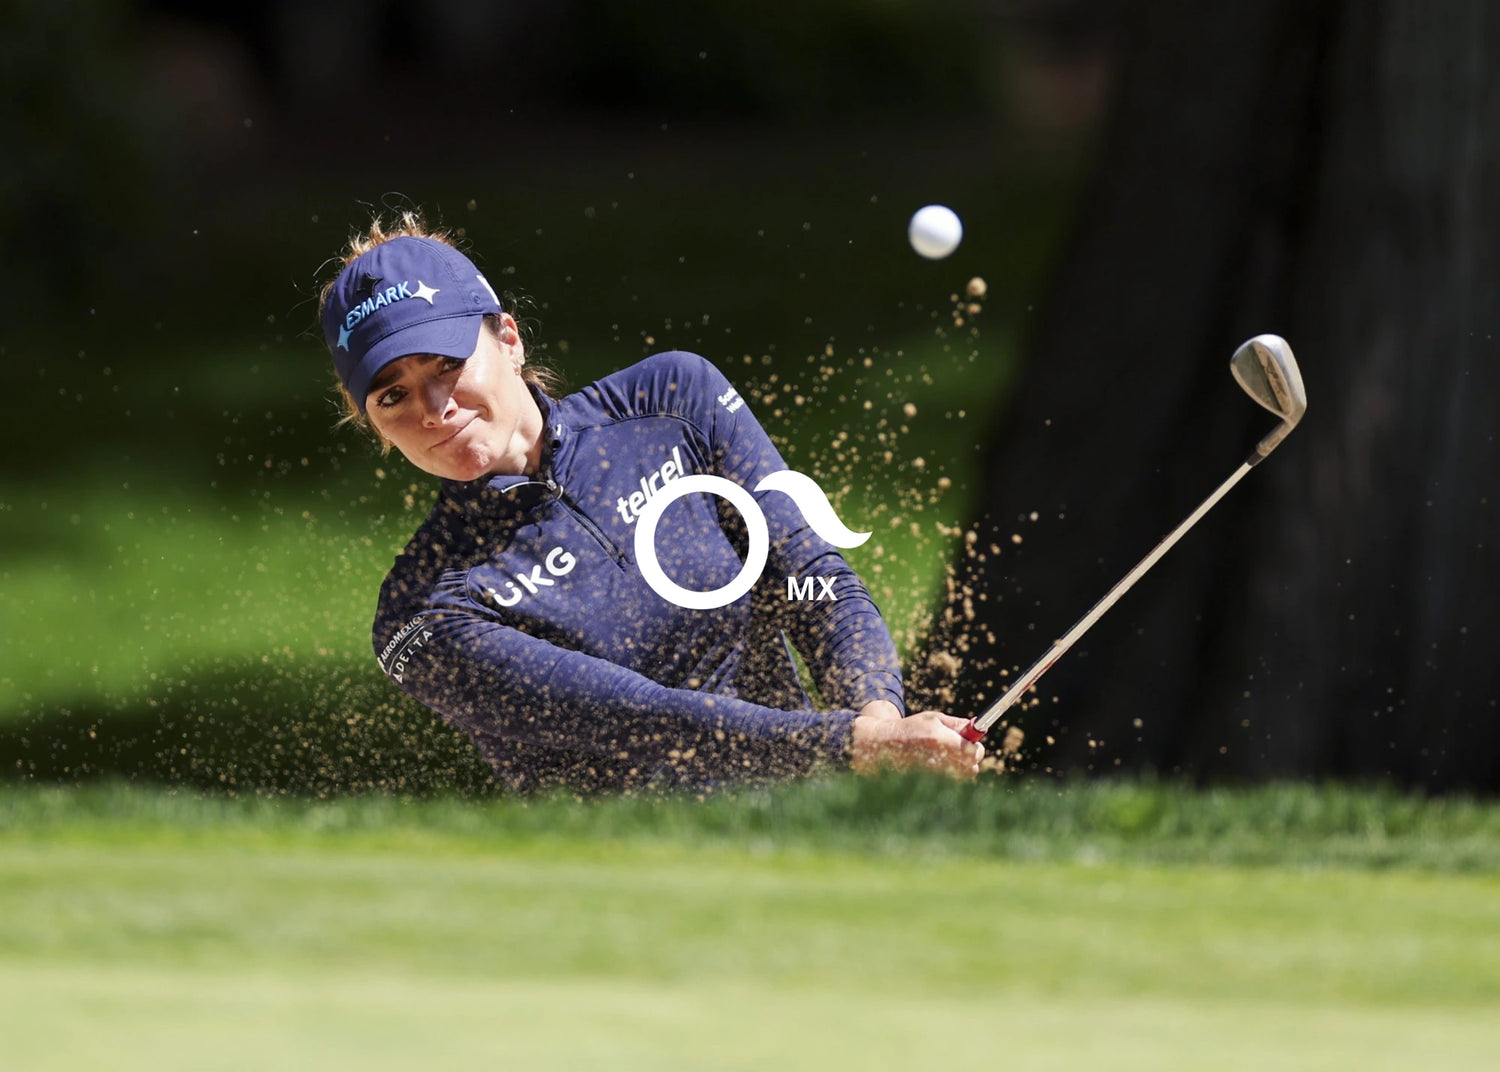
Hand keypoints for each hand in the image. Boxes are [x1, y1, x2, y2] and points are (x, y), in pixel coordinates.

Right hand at [849, 709, 983, 778]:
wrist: (883, 746)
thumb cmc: (911, 729)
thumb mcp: (933, 719)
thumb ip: (957, 724)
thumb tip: (980, 729)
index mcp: (941, 740)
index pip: (974, 752)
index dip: (976, 748)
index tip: (972, 744)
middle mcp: (939, 760)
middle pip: (972, 768)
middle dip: (969, 759)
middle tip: (959, 752)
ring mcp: (933, 776)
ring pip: (961, 778)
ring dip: (959, 769)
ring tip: (944, 759)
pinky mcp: (928, 786)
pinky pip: (949, 785)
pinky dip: (948, 778)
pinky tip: (935, 768)